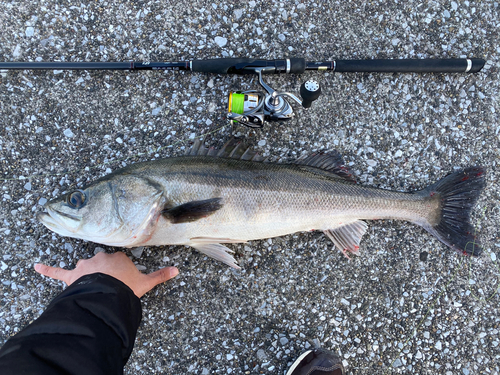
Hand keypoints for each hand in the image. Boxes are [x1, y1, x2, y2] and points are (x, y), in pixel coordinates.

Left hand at [34, 251, 178, 297]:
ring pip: (84, 266)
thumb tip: (178, 269)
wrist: (107, 294)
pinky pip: (57, 272)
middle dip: (104, 272)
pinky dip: (47, 269)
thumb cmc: (126, 287)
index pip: (118, 262)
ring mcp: (84, 266)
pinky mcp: (71, 276)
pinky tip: (35, 267)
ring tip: (89, 286)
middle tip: (109, 285)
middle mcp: (100, 257)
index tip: (123, 281)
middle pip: (101, 262)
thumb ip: (161, 275)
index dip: (120, 273)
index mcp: (117, 258)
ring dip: (85, 273)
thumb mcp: (146, 282)